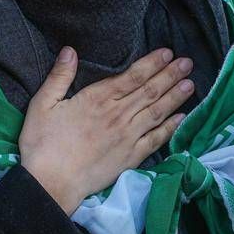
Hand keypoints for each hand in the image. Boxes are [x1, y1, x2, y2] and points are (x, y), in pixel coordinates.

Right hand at [19, 46, 195, 215]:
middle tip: (188, 62)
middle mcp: (118, 114)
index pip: (133, 76)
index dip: (152, 63)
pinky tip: (182, 118)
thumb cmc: (42, 144)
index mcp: (98, 99)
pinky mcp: (131, 156)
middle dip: (171, 75)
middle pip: (150, 91)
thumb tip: (70, 50)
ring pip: (157, 111)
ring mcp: (128, 136)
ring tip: (191, 83)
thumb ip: (59, 76)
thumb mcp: (43, 104)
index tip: (168, 52)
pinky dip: (171, 127)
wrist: (51, 183)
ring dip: (176, 96)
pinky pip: (156, 139)